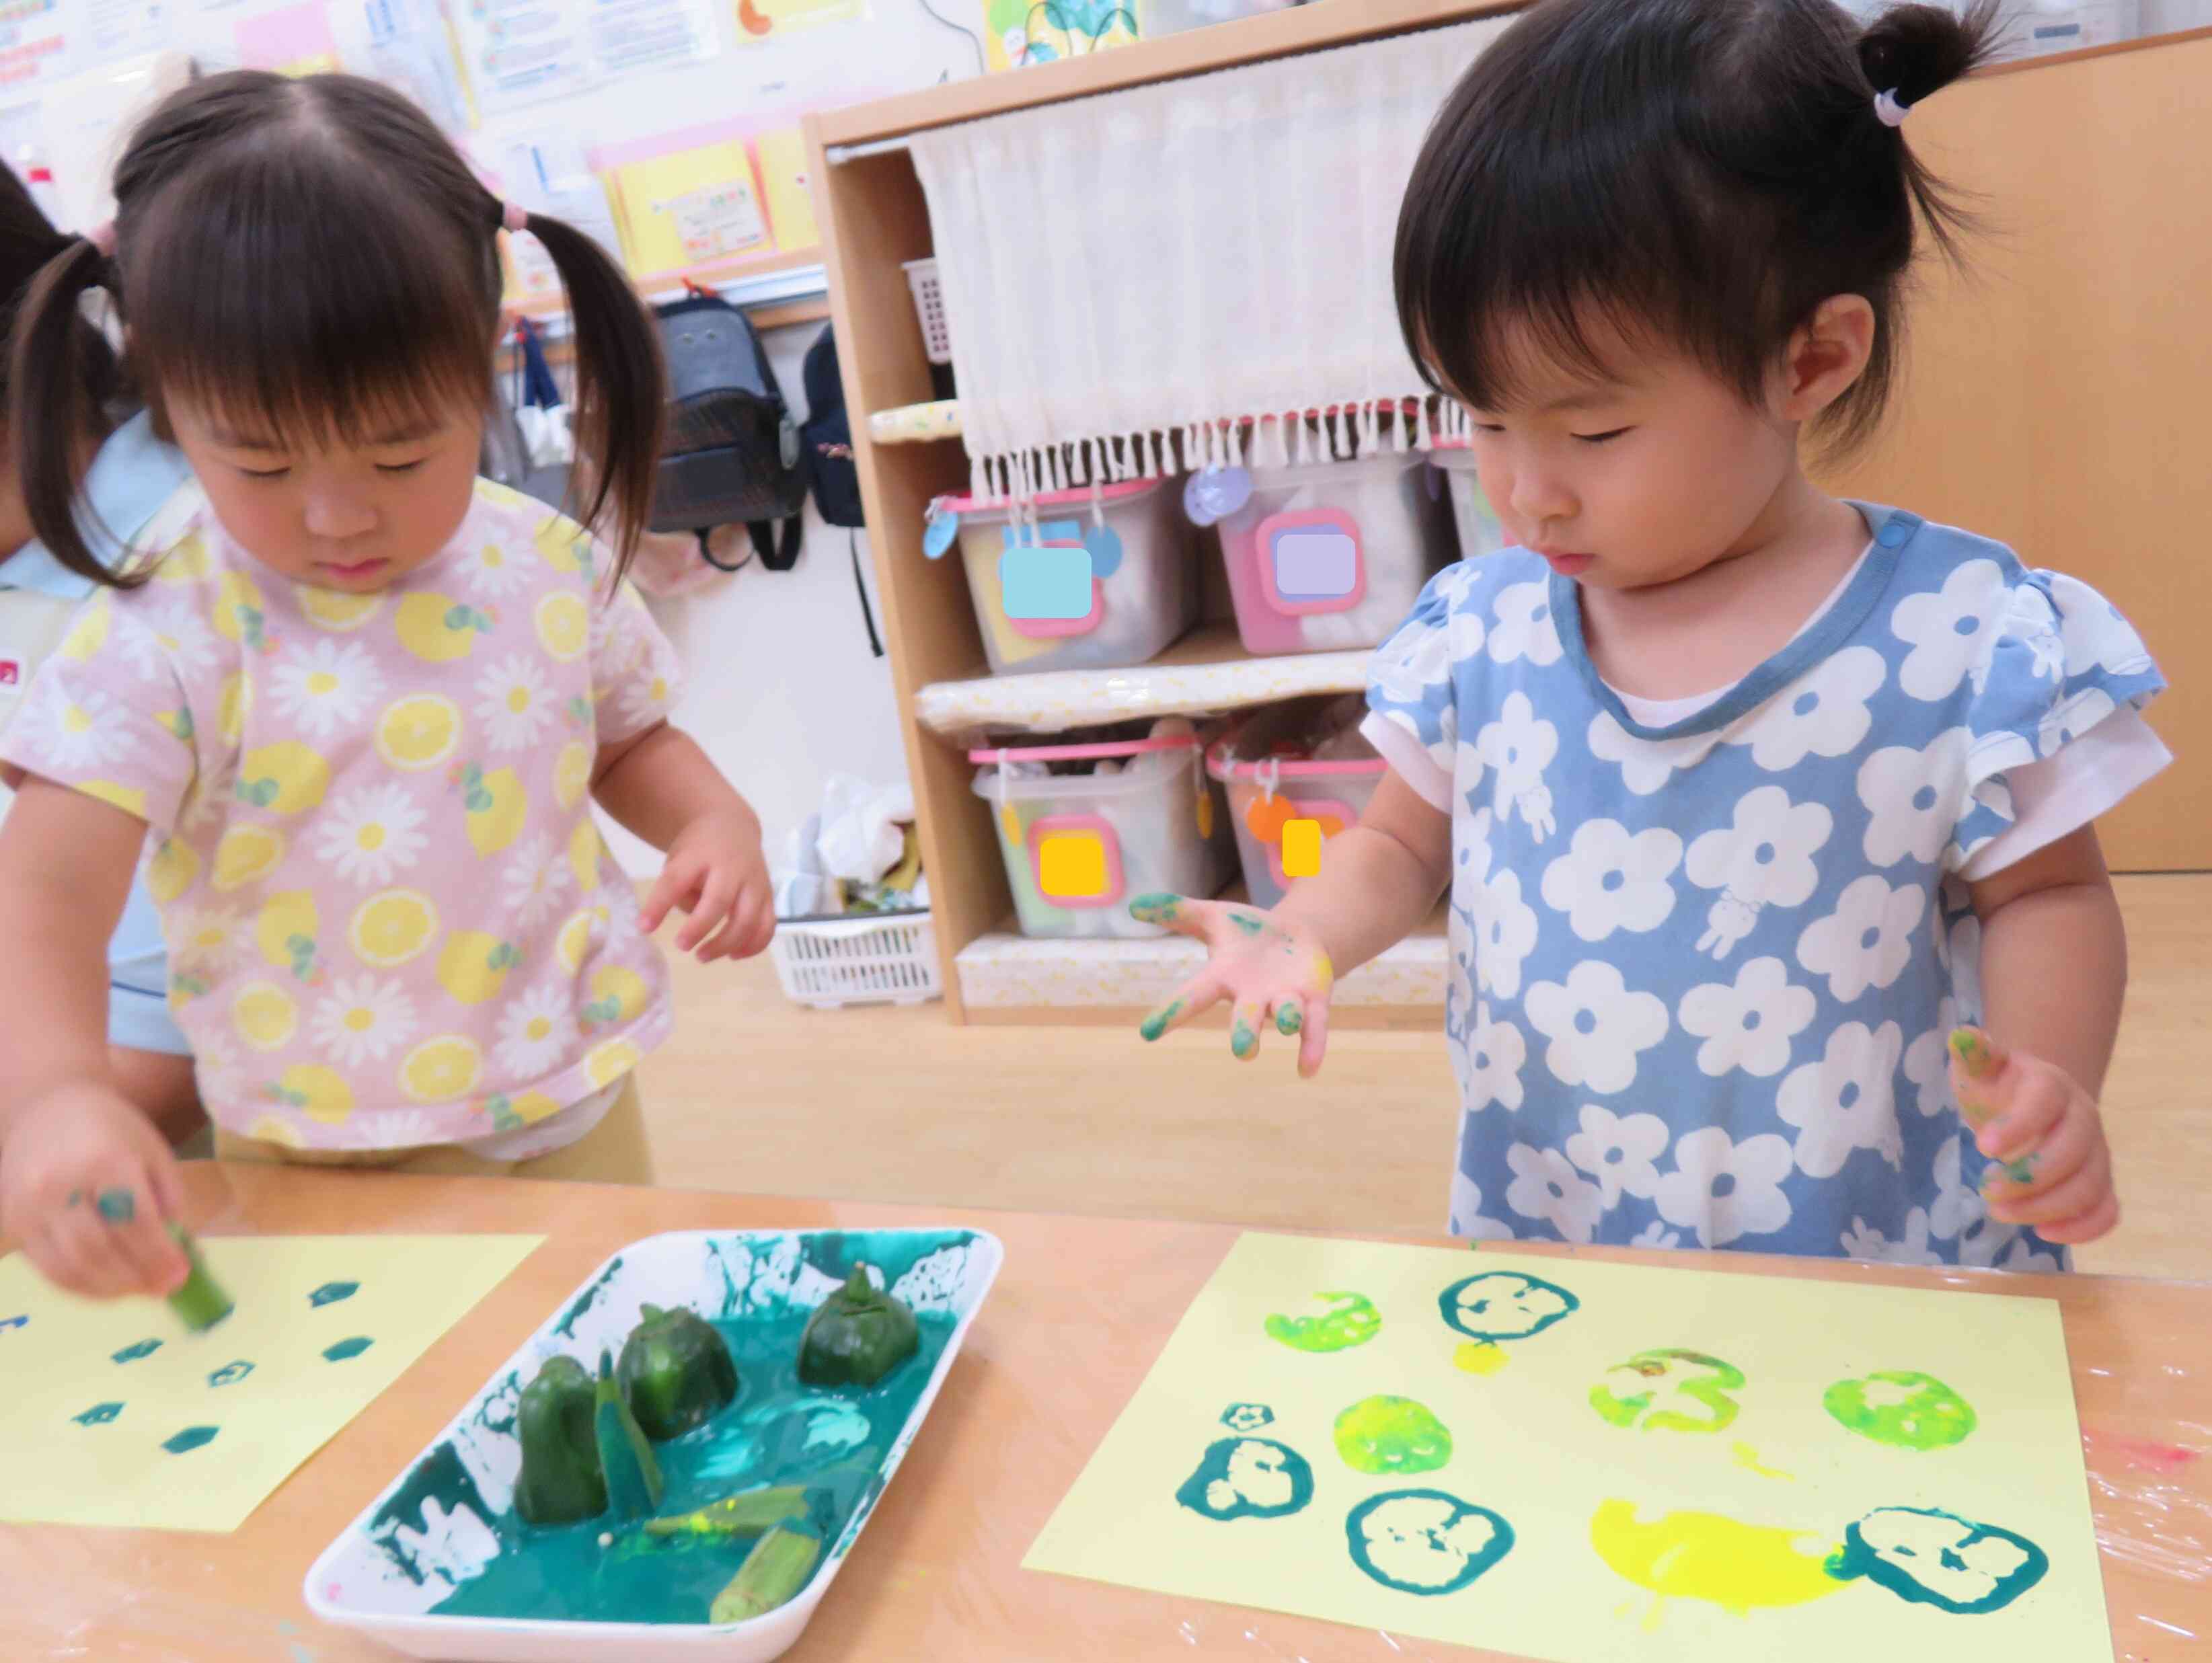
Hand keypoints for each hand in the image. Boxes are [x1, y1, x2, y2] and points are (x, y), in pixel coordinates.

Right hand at [0, 1080, 188, 1298]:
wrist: (50, 1109)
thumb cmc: (113, 1130)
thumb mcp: (154, 1153)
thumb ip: (167, 1201)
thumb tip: (174, 1255)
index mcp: (104, 1162)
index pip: (134, 1223)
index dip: (159, 1257)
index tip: (180, 1276)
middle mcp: (59, 1186)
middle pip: (99, 1251)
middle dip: (136, 1278)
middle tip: (163, 1288)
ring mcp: (28, 1208)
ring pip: (68, 1267)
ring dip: (109, 1290)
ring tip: (138, 1291)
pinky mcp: (11, 1224)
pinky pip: (47, 1268)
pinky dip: (79, 1286)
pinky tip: (106, 1287)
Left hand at [640, 809, 775, 961]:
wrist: (734, 827)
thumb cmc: (699, 851)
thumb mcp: (678, 860)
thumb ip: (679, 892)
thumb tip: (692, 931)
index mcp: (699, 854)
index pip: (676, 880)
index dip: (659, 905)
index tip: (644, 928)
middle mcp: (732, 866)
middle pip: (719, 899)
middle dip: (699, 927)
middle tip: (680, 946)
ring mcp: (755, 881)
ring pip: (749, 918)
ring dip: (726, 943)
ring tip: (702, 957)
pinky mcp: (769, 895)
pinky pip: (767, 925)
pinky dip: (753, 945)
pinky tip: (733, 955)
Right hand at [1130, 894, 1335, 1076]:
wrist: (1296, 938)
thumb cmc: (1247, 933)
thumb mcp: (1214, 917)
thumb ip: (1178, 912)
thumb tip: (1133, 905)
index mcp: (1223, 978)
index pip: (1194, 995)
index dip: (1172, 1012)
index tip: (1148, 1033)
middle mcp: (1252, 997)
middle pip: (1246, 1019)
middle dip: (1245, 1033)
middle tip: (1242, 1051)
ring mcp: (1284, 1000)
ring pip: (1285, 1015)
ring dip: (1286, 1019)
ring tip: (1286, 1025)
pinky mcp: (1313, 1000)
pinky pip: (1314, 1025)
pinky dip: (1312, 1046)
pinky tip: (1308, 1070)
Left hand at [1949, 1027, 2117, 1244]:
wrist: (2031, 1102)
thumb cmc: (1999, 1086)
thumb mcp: (1981, 1070)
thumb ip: (1975, 1056)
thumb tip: (1962, 1036)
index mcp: (2051, 1085)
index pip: (2045, 1103)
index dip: (2018, 1126)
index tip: (1982, 1147)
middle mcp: (2083, 1118)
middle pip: (2072, 1151)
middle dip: (2029, 1177)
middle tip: (1985, 1189)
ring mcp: (2097, 1153)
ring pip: (2088, 1186)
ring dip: (2045, 1207)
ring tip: (1999, 1212)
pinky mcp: (2100, 1184)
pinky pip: (2106, 1210)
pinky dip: (2083, 1228)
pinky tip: (2043, 1234)